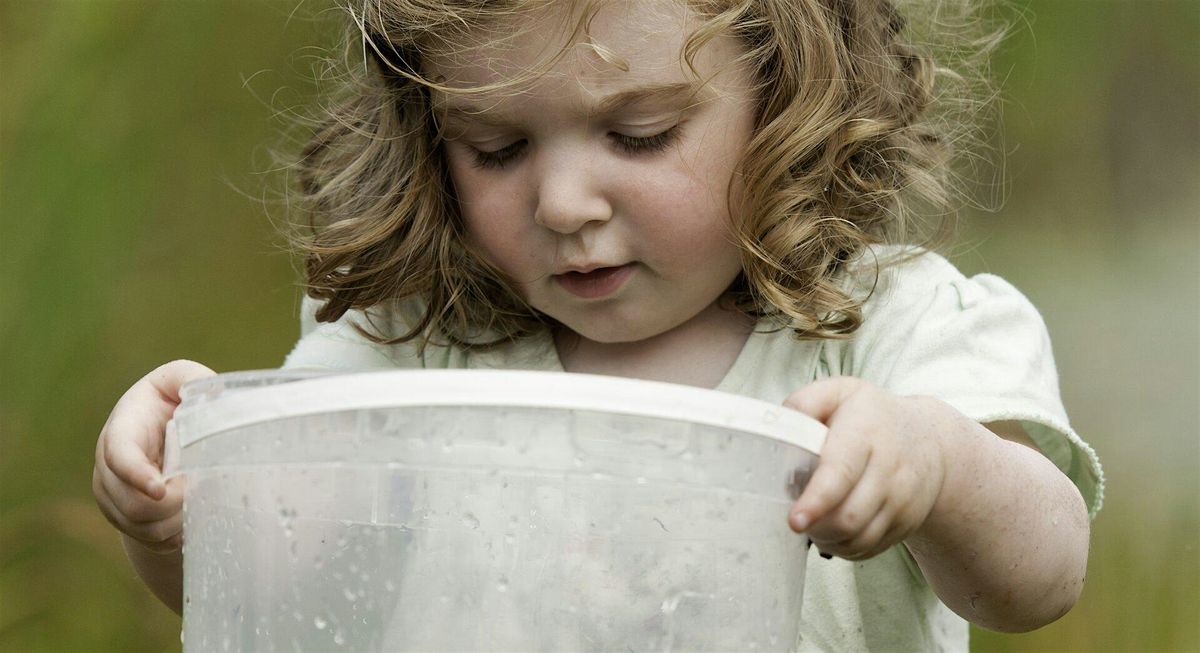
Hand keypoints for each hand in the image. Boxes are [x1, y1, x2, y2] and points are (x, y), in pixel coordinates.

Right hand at [92, 360, 214, 552]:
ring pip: (140, 525)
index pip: (119, 457)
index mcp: (122, 430)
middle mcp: (108, 467)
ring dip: (174, 521)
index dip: (137, 476)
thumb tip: (214, 392)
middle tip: (200, 488)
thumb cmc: (173, 399)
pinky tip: (190, 520)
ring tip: (199, 501)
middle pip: (132, 503)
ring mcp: (112, 495)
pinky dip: (171, 536)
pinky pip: (147, 539)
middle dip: (171, 504)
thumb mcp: (182, 379)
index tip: (161, 489)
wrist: (159, 429)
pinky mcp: (123, 517)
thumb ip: (192, 379)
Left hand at [784, 377, 948, 560]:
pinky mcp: (907, 523)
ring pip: (858, 538)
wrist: (931, 440)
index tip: (795, 520)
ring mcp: (902, 499)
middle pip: (849, 516)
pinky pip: (868, 548)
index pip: (841, 472)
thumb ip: (806, 403)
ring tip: (813, 522)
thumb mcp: (840, 392)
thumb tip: (775, 428)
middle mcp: (889, 468)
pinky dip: (843, 547)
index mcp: (865, 431)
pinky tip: (832, 531)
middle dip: (815, 525)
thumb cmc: (872, 416)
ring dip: (827, 539)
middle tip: (796, 516)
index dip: (816, 500)